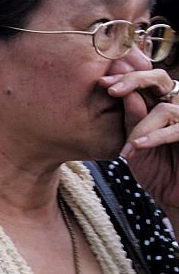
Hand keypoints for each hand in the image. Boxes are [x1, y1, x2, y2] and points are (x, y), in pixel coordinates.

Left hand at [102, 69, 178, 210]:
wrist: (175, 196)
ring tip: (129, 147)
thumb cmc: (156, 170)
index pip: (145, 79)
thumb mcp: (135, 144)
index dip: (125, 77)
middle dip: (134, 81)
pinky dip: (156, 137)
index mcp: (160, 103)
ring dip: (141, 127)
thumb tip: (123, 92)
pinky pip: (178, 128)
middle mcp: (177, 105)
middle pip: (159, 78)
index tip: (102, 83)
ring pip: (163, 109)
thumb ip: (131, 119)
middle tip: (112, 90)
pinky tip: (138, 146)